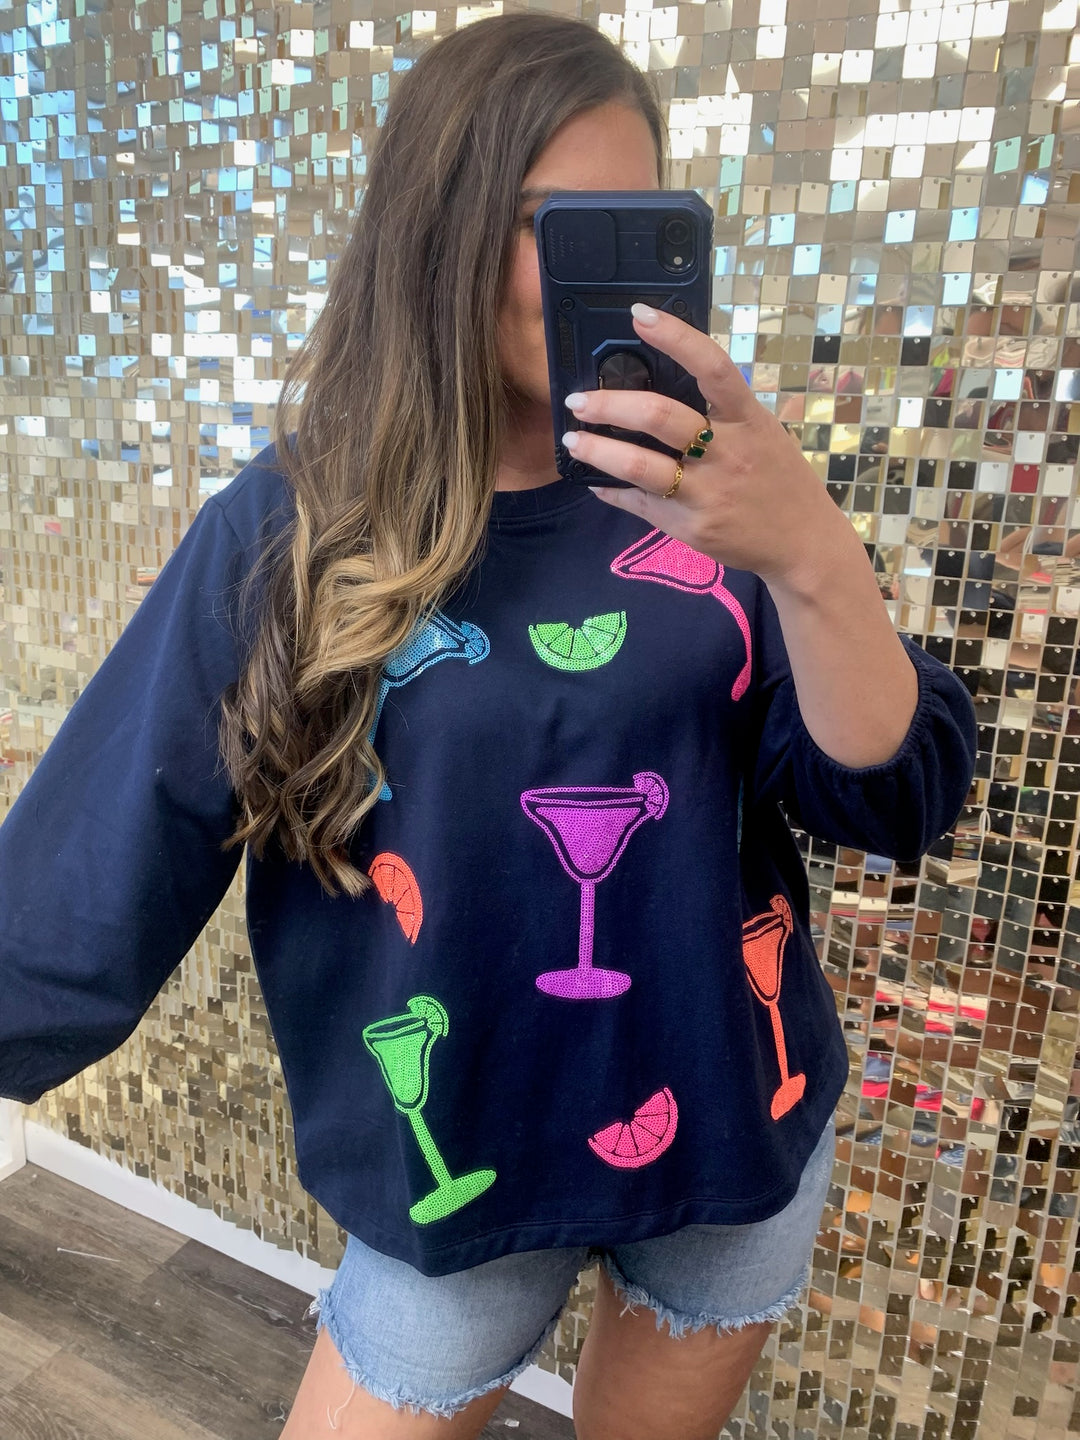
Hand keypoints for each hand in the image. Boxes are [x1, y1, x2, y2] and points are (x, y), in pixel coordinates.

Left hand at [563, 304, 851, 586]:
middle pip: (660, 417)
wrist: (802, 544)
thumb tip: (663, 383)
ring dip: (598, 450)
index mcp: (749, 420)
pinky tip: (594, 480)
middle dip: (610, 405)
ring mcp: (708, 493)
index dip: (676, 337)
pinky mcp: (691, 528)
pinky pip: (640, 504)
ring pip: (640, 466)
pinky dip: (611, 489)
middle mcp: (729, 453)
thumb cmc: (778, 481)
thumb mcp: (763, 435)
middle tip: (578, 400)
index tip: (639, 315)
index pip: (713, 367)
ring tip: (573, 440)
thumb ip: (722, 414)